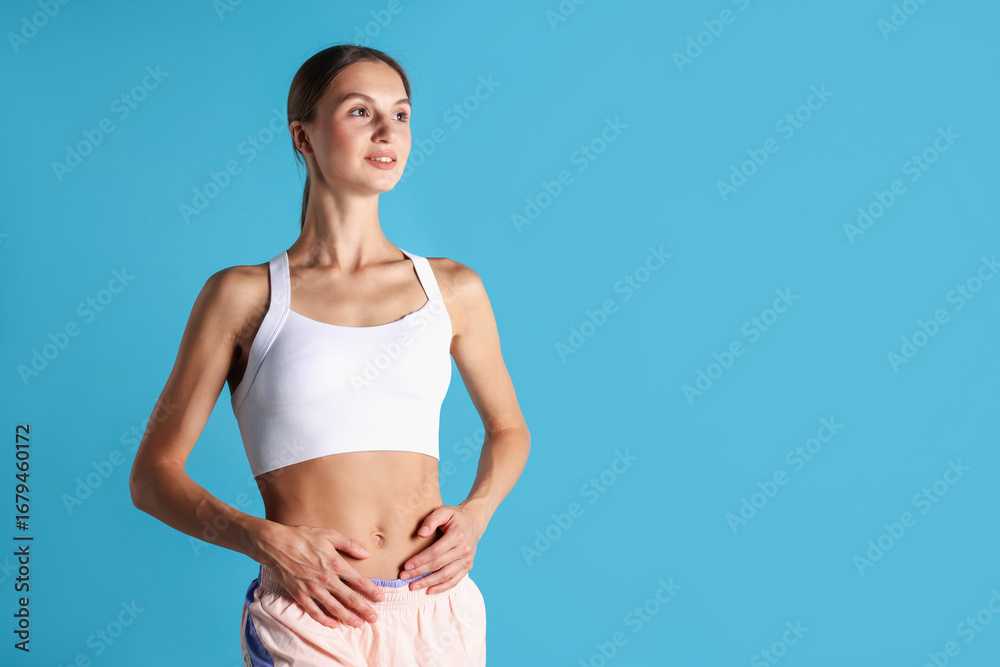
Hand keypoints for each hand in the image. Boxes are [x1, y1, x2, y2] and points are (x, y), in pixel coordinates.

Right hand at [253, 522, 385, 628]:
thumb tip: (366, 553)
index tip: (381, 598)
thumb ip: (349, 544)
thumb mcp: (329, 534)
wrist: (276, 545)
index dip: (371, 591)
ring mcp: (312, 589)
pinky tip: (333, 624)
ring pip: (334, 608)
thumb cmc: (303, 537)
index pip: (358, 581)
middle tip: (375, 618)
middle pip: (349, 598)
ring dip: (348, 618)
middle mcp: (326, 579)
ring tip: (358, 624)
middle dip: (364, 609)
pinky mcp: (300, 595)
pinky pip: (314, 611)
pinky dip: (324, 620)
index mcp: (335, 563)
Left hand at [399, 505, 483, 593]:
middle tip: (403, 577)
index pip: (435, 552)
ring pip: (445, 575)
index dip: (420, 560)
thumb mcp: (444, 511)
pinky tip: (429, 590)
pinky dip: (442, 588)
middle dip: (419, 572)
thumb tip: (421, 533)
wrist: (474, 521)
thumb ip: (432, 520)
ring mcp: (467, 560)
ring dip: (428, 582)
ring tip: (413, 586)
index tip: (406, 565)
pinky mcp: (468, 567)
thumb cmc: (455, 516)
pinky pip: (454, 580)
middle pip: (438, 565)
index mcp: (457, 535)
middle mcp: (464, 549)